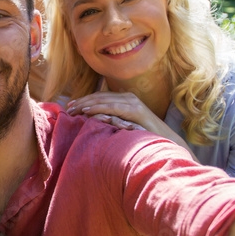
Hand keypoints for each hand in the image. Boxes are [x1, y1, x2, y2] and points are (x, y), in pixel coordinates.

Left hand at [66, 91, 184, 145]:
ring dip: (87, 104)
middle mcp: (128, 97)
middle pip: (100, 96)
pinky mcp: (135, 110)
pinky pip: (112, 107)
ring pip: (104, 100)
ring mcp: (132, 102)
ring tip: (74, 109)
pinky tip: (87, 111)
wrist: (165, 139)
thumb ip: (115, 119)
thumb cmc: (145, 135)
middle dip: (83, 101)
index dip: (85, 100)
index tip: (72, 106)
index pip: (101, 97)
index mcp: (126, 99)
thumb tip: (99, 118)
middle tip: (69, 107)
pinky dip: (98, 108)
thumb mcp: (127, 125)